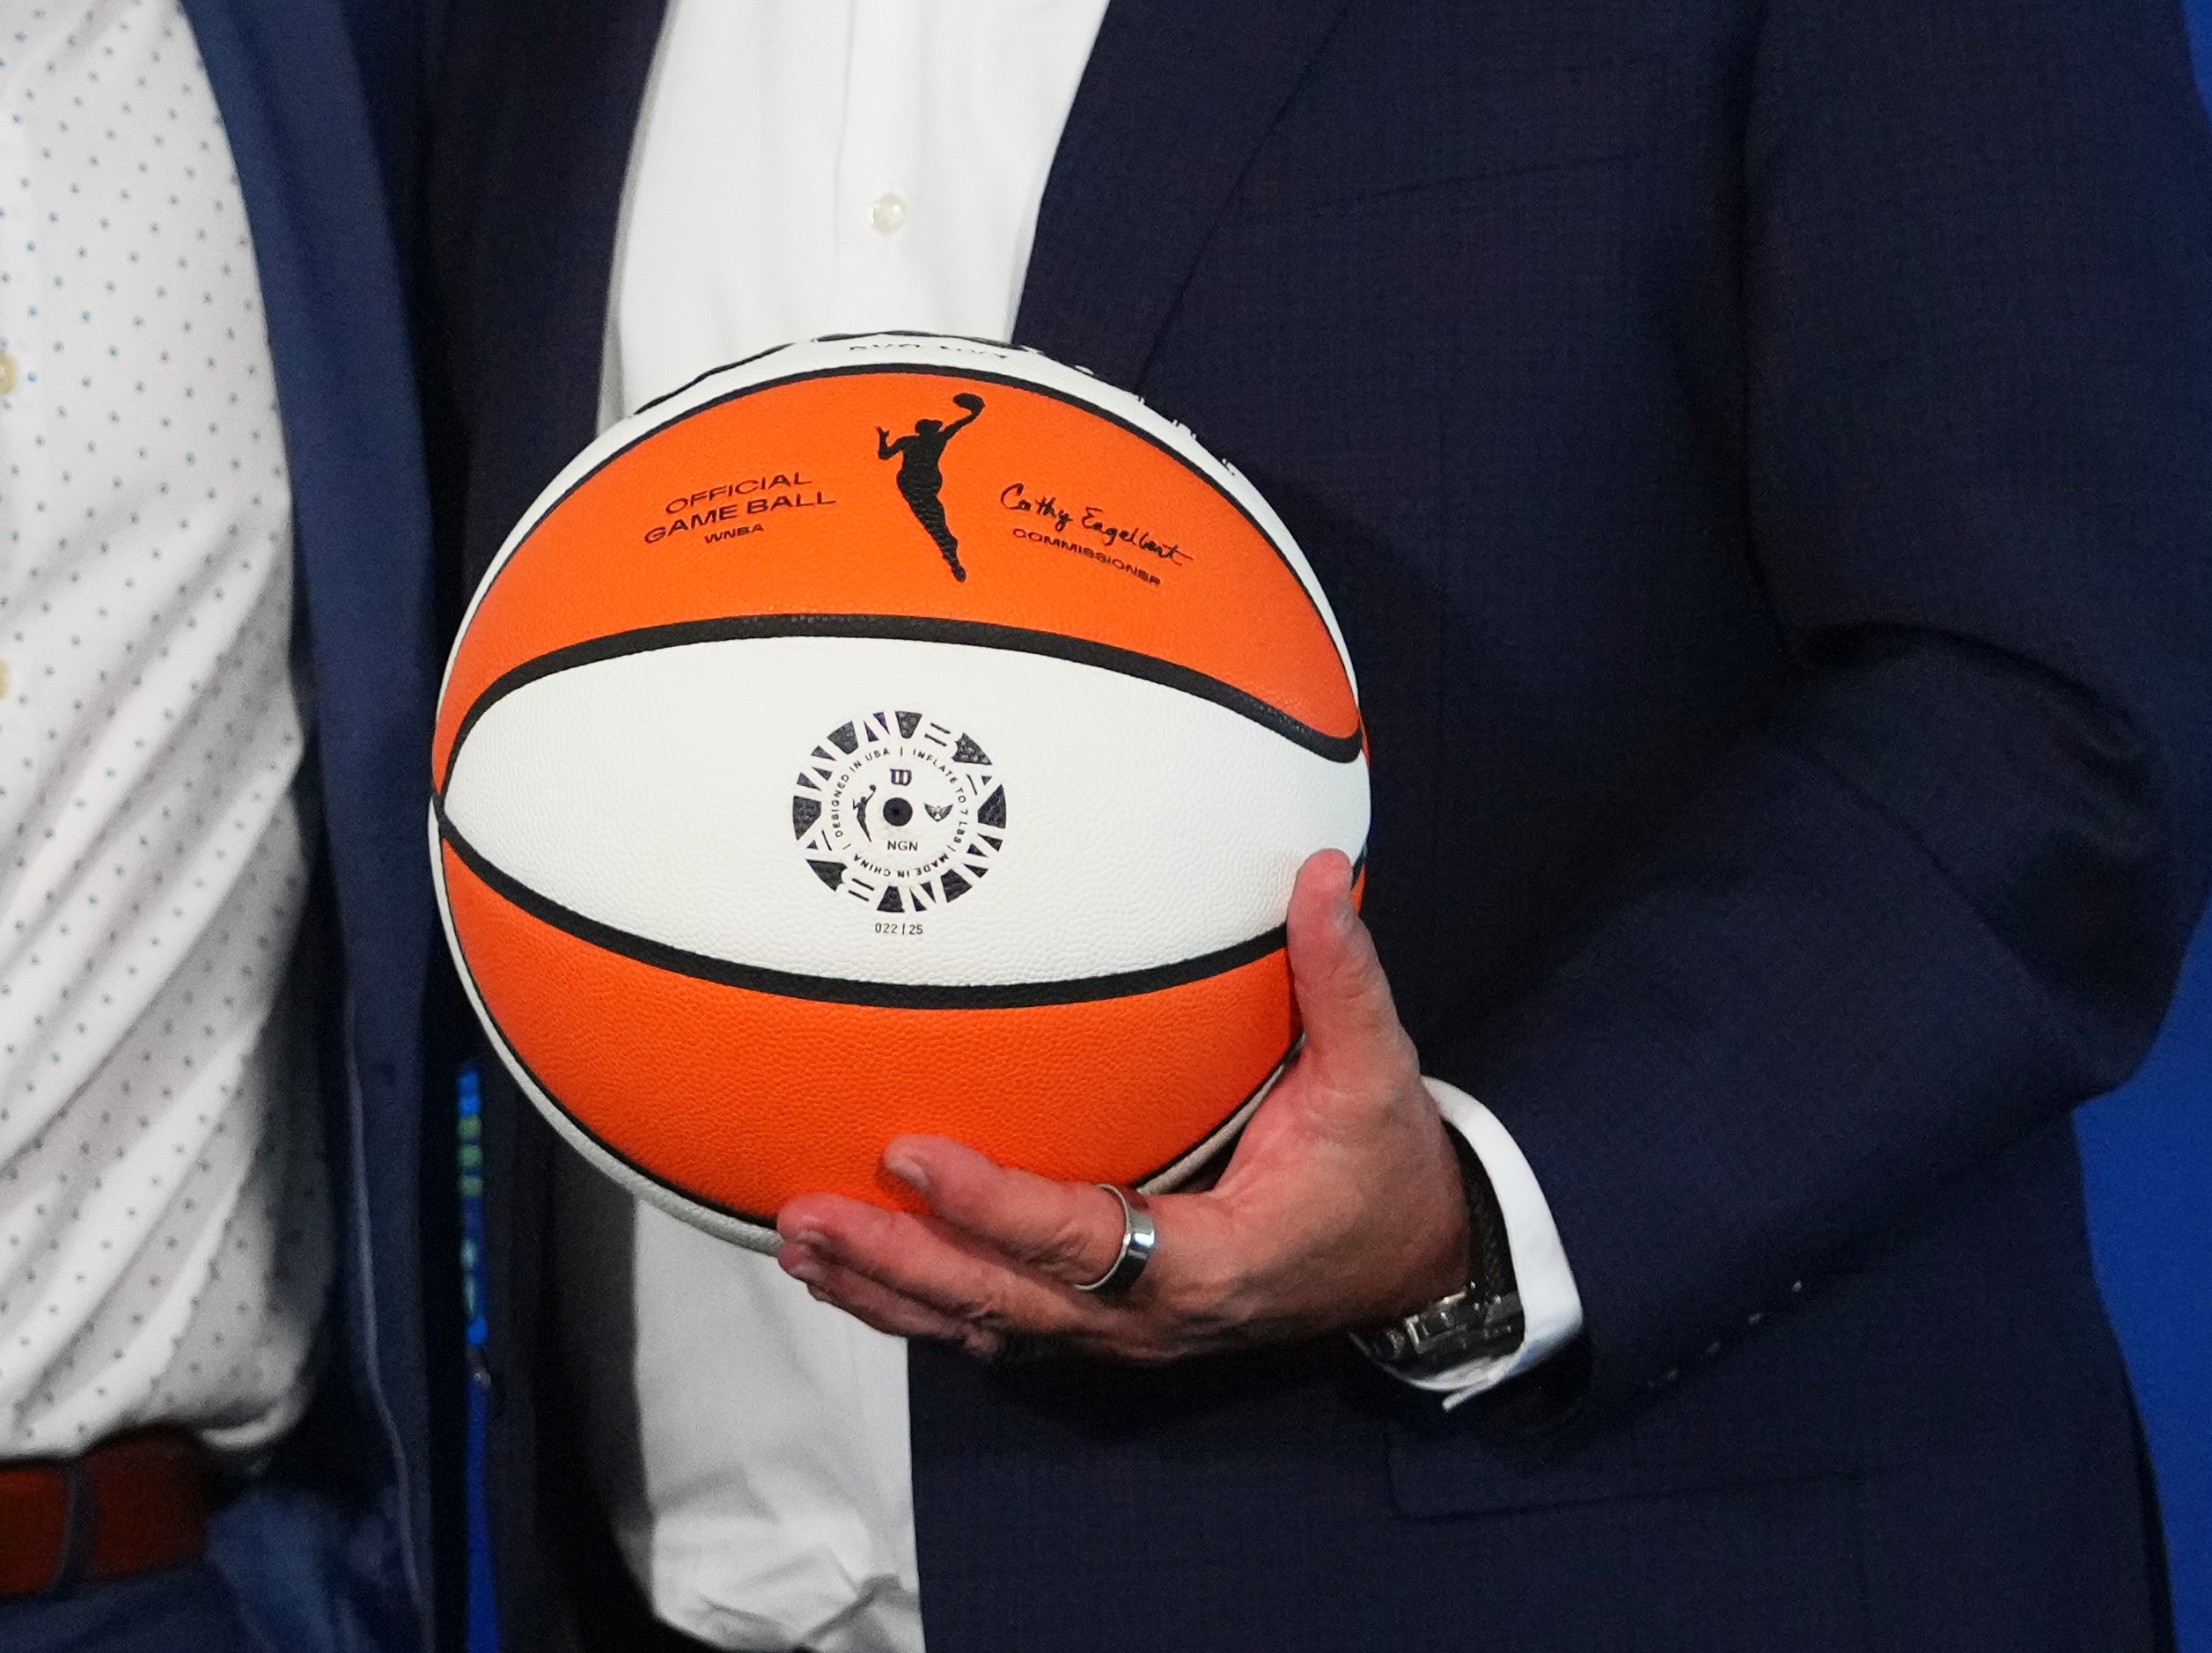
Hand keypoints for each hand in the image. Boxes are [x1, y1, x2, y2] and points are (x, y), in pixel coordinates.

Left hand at [771, 851, 1470, 1364]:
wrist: (1415, 1266)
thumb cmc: (1385, 1170)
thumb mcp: (1378, 1078)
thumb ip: (1342, 982)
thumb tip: (1317, 874)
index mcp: (1209, 1262)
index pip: (1078, 1240)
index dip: (991, 1204)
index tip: (911, 1153)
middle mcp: (1149, 1320)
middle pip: (1000, 1302)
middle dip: (898, 1264)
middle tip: (805, 1215)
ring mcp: (1120, 1337)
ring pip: (982, 1326)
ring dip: (888, 1291)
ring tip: (796, 1243)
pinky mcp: (1103, 1330)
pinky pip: (997, 1322)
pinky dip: (921, 1300)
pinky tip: (854, 1267)